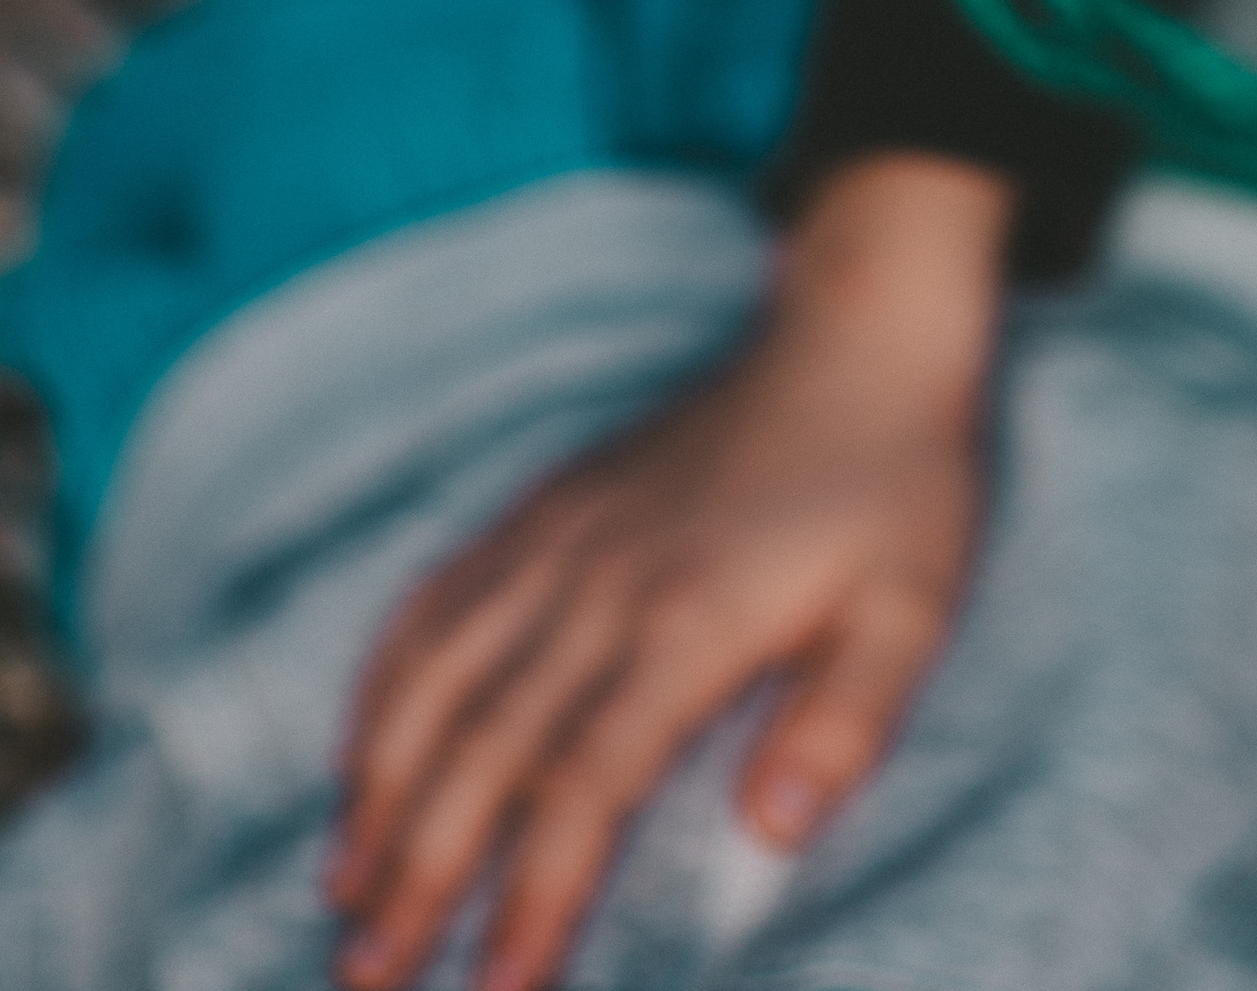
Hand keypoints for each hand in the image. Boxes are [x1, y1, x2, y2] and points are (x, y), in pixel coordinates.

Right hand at [327, 154, 1011, 990]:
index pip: (586, 785)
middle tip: (364, 979)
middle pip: (486, 746)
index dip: (532, 895)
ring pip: (439, 676)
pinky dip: (385, 681)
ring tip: (341, 892)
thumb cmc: (898, 482)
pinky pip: (436, 597)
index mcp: (690, 620)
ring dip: (380, 788)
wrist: (857, 330)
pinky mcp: (545, 506)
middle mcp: (601, 582)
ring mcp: (559, 537)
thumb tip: (773, 835)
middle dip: (419, 871)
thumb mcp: (916, 604)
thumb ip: (849, 720)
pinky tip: (356, 753)